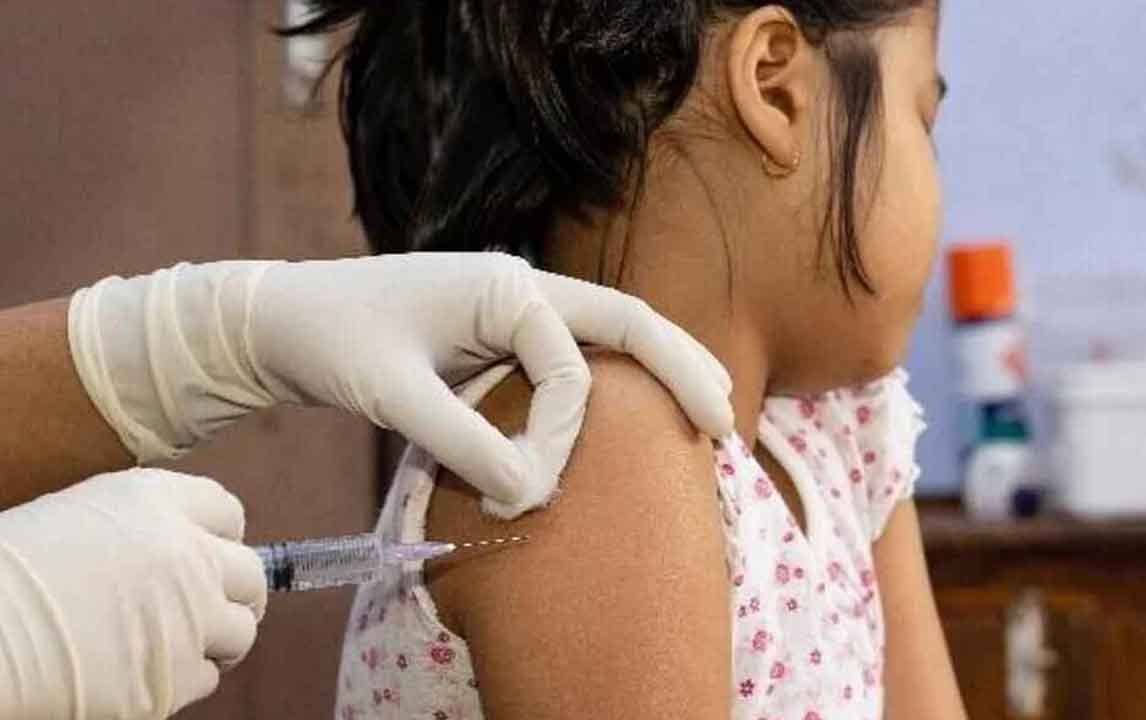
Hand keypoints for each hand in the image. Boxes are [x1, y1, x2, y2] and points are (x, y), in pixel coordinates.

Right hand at [0, 469, 265, 718]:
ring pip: (239, 632)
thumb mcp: (76, 517)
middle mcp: (189, 554)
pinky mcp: (174, 677)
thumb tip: (167, 553)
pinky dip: (183, 679)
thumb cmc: (9, 574)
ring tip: (183, 646)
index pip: (226, 512)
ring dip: (219, 640)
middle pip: (249, 574)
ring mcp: (190, 618)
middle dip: (236, 594)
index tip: (212, 554)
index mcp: (157, 503)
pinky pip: (203, 679)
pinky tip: (149, 672)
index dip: (221, 537)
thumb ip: (138, 529)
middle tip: (215, 610)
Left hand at [71, 254, 732, 517]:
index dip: (560, 436)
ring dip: (662, 368)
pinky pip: (581, 351)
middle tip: (723, 423)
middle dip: (680, 368)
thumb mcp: (392, 395)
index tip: (521, 491)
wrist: (282, 318)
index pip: (571, 367)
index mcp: (505, 286)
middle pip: (628, 321)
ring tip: (710, 413)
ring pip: (613, 333)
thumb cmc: (331, 340)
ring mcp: (517, 305)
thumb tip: (529, 493)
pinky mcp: (504, 330)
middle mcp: (522, 286)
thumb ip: (463, 441)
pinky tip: (641, 410)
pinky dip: (620, 378)